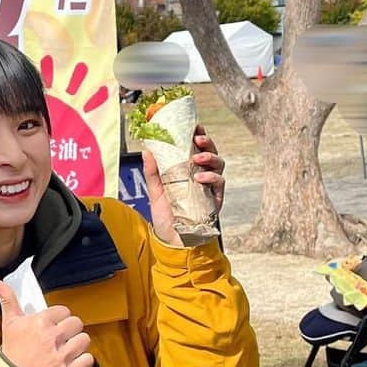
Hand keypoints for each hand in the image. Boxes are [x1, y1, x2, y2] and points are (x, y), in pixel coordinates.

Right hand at [0, 279, 92, 366]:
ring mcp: (60, 355)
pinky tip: (72, 360)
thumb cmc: (12, 352)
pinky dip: (82, 360)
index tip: (52, 324)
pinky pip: (88, 359)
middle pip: (76, 323)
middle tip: (60, 336)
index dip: (58, 317)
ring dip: (77, 344)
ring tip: (66, 348)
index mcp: (39, 323)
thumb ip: (6, 299)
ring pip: (84, 339)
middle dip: (70, 329)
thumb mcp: (8, 323)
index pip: (63, 311)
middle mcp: (52, 337)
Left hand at [143, 125, 224, 245]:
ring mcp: (210, 187)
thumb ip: (152, 172)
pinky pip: (220, 183)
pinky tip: (200, 178)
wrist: (174, 240)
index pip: (196, 148)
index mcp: (188, 170)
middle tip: (197, 138)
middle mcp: (201, 175)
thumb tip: (146, 150)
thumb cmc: (167, 216)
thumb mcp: (156, 192)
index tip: (194, 125)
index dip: (198, 135)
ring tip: (197, 158)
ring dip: (210, 157)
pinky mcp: (216, 199)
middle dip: (206, 142)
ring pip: (219, 164)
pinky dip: (211, 177)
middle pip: (211, 152)